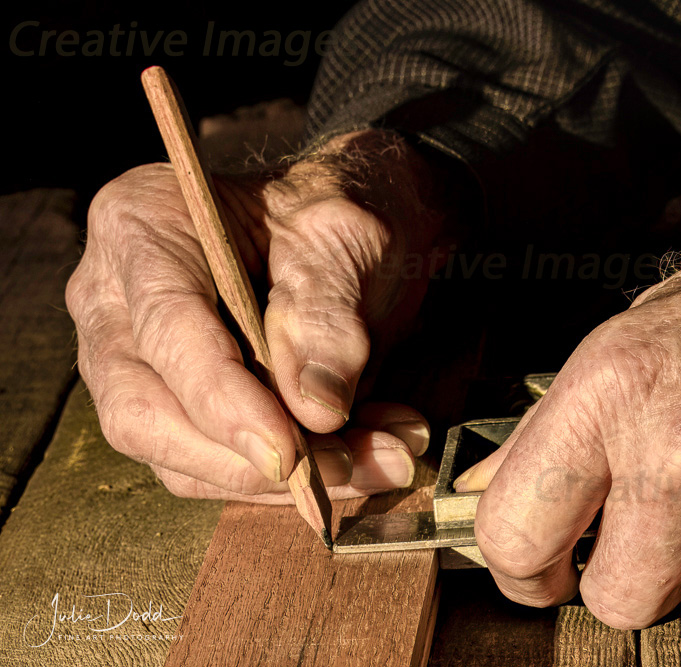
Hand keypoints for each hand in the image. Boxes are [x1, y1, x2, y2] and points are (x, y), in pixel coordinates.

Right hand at [67, 130, 442, 500]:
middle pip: (146, 412)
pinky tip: (365, 457)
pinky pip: (217, 467)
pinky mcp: (176, 406)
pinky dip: (292, 478)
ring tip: (385, 457)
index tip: (290, 453)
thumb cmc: (343, 211)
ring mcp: (137, 359)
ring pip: (181, 458)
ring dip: (284, 480)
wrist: (356, 226)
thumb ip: (326, 315)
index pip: (165, 330)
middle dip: (250, 460)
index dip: (222, 401)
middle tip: (352, 465)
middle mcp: (117, 299)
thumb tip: (313, 411)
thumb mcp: (348, 238)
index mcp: (143, 225)